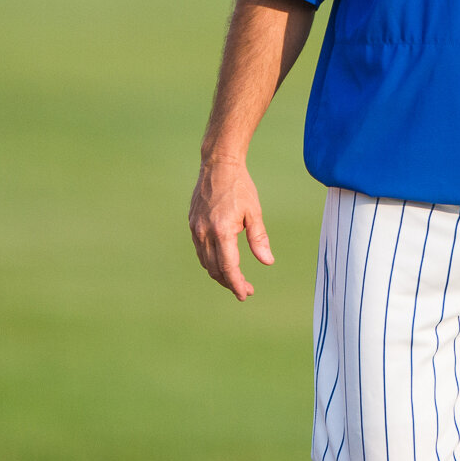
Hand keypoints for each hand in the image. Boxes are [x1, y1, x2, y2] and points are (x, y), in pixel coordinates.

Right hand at [188, 160, 273, 300]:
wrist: (218, 165)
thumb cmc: (240, 187)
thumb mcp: (254, 212)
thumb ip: (259, 238)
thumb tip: (267, 262)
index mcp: (222, 230)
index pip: (228, 267)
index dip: (236, 284)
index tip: (244, 294)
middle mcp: (205, 233)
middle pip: (215, 269)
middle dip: (229, 282)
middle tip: (245, 289)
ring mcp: (196, 229)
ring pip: (205, 262)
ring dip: (219, 274)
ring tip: (234, 279)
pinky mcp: (192, 225)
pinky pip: (200, 250)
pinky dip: (210, 261)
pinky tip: (221, 262)